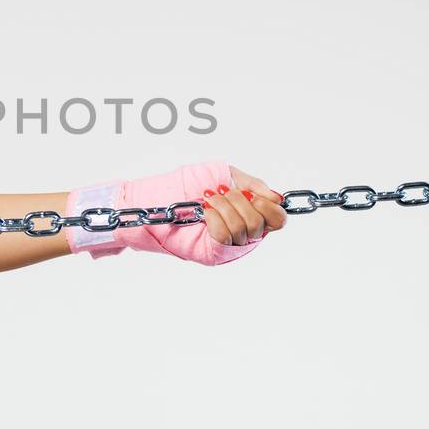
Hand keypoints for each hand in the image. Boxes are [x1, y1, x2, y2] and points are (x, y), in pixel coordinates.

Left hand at [65, 159, 284, 265]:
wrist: (151, 200)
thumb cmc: (181, 186)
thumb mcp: (223, 174)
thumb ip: (252, 184)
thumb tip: (277, 197)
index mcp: (246, 214)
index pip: (278, 219)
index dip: (271, 205)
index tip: (253, 192)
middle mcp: (240, 234)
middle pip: (263, 222)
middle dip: (242, 200)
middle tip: (219, 193)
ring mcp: (226, 246)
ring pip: (246, 228)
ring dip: (226, 206)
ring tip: (207, 200)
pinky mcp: (210, 254)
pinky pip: (226, 236)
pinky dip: (217, 218)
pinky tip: (204, 211)